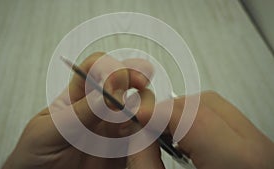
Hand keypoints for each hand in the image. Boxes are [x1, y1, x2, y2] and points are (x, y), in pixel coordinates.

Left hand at [2, 52, 153, 168]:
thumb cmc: (33, 158)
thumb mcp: (47, 132)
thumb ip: (76, 114)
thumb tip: (104, 95)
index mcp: (76, 99)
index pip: (97, 68)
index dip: (108, 68)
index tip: (112, 85)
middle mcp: (98, 110)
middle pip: (124, 82)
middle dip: (135, 77)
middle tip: (138, 87)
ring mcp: (112, 129)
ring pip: (139, 106)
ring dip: (145, 105)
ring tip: (140, 116)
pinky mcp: (123, 150)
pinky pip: (143, 135)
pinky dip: (149, 131)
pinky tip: (143, 135)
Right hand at [129, 91, 273, 168]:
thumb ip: (145, 160)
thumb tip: (136, 132)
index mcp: (237, 163)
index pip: (191, 115)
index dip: (157, 112)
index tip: (137, 119)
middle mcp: (258, 151)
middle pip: (205, 105)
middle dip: (170, 111)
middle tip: (150, 128)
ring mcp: (261, 147)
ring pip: (215, 108)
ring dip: (184, 116)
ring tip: (167, 137)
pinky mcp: (257, 149)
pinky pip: (224, 120)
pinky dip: (199, 123)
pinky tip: (187, 142)